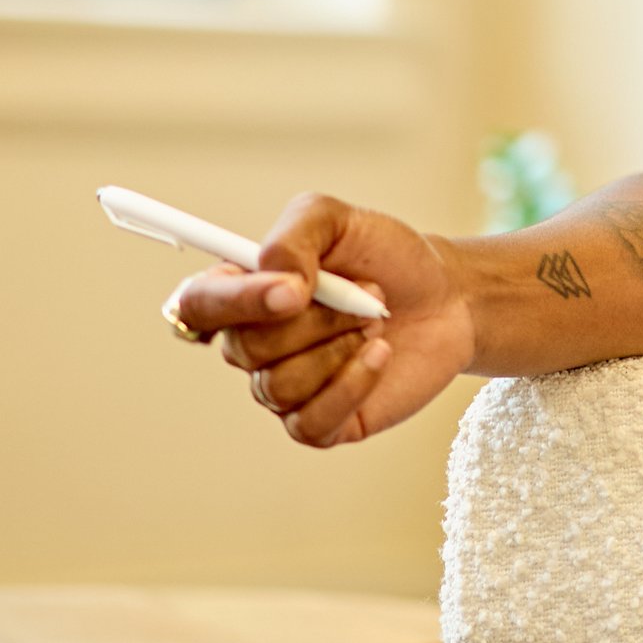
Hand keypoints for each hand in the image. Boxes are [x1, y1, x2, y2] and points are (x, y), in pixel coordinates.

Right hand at [167, 195, 475, 447]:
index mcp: (243, 290)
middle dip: (318, 319)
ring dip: (339, 347)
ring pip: (279, 386)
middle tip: (368, 293)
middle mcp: (253, 344)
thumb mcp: (338, 219)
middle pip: (248, 348)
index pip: (197, 305)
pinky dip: (352, 384)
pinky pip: (311, 422)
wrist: (446, 297)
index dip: (234, 301)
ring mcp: (282, 388)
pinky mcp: (318, 423)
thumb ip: (294, 237)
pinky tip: (380, 355)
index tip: (293, 291)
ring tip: (375, 322)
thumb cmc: (384, 257)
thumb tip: (276, 284)